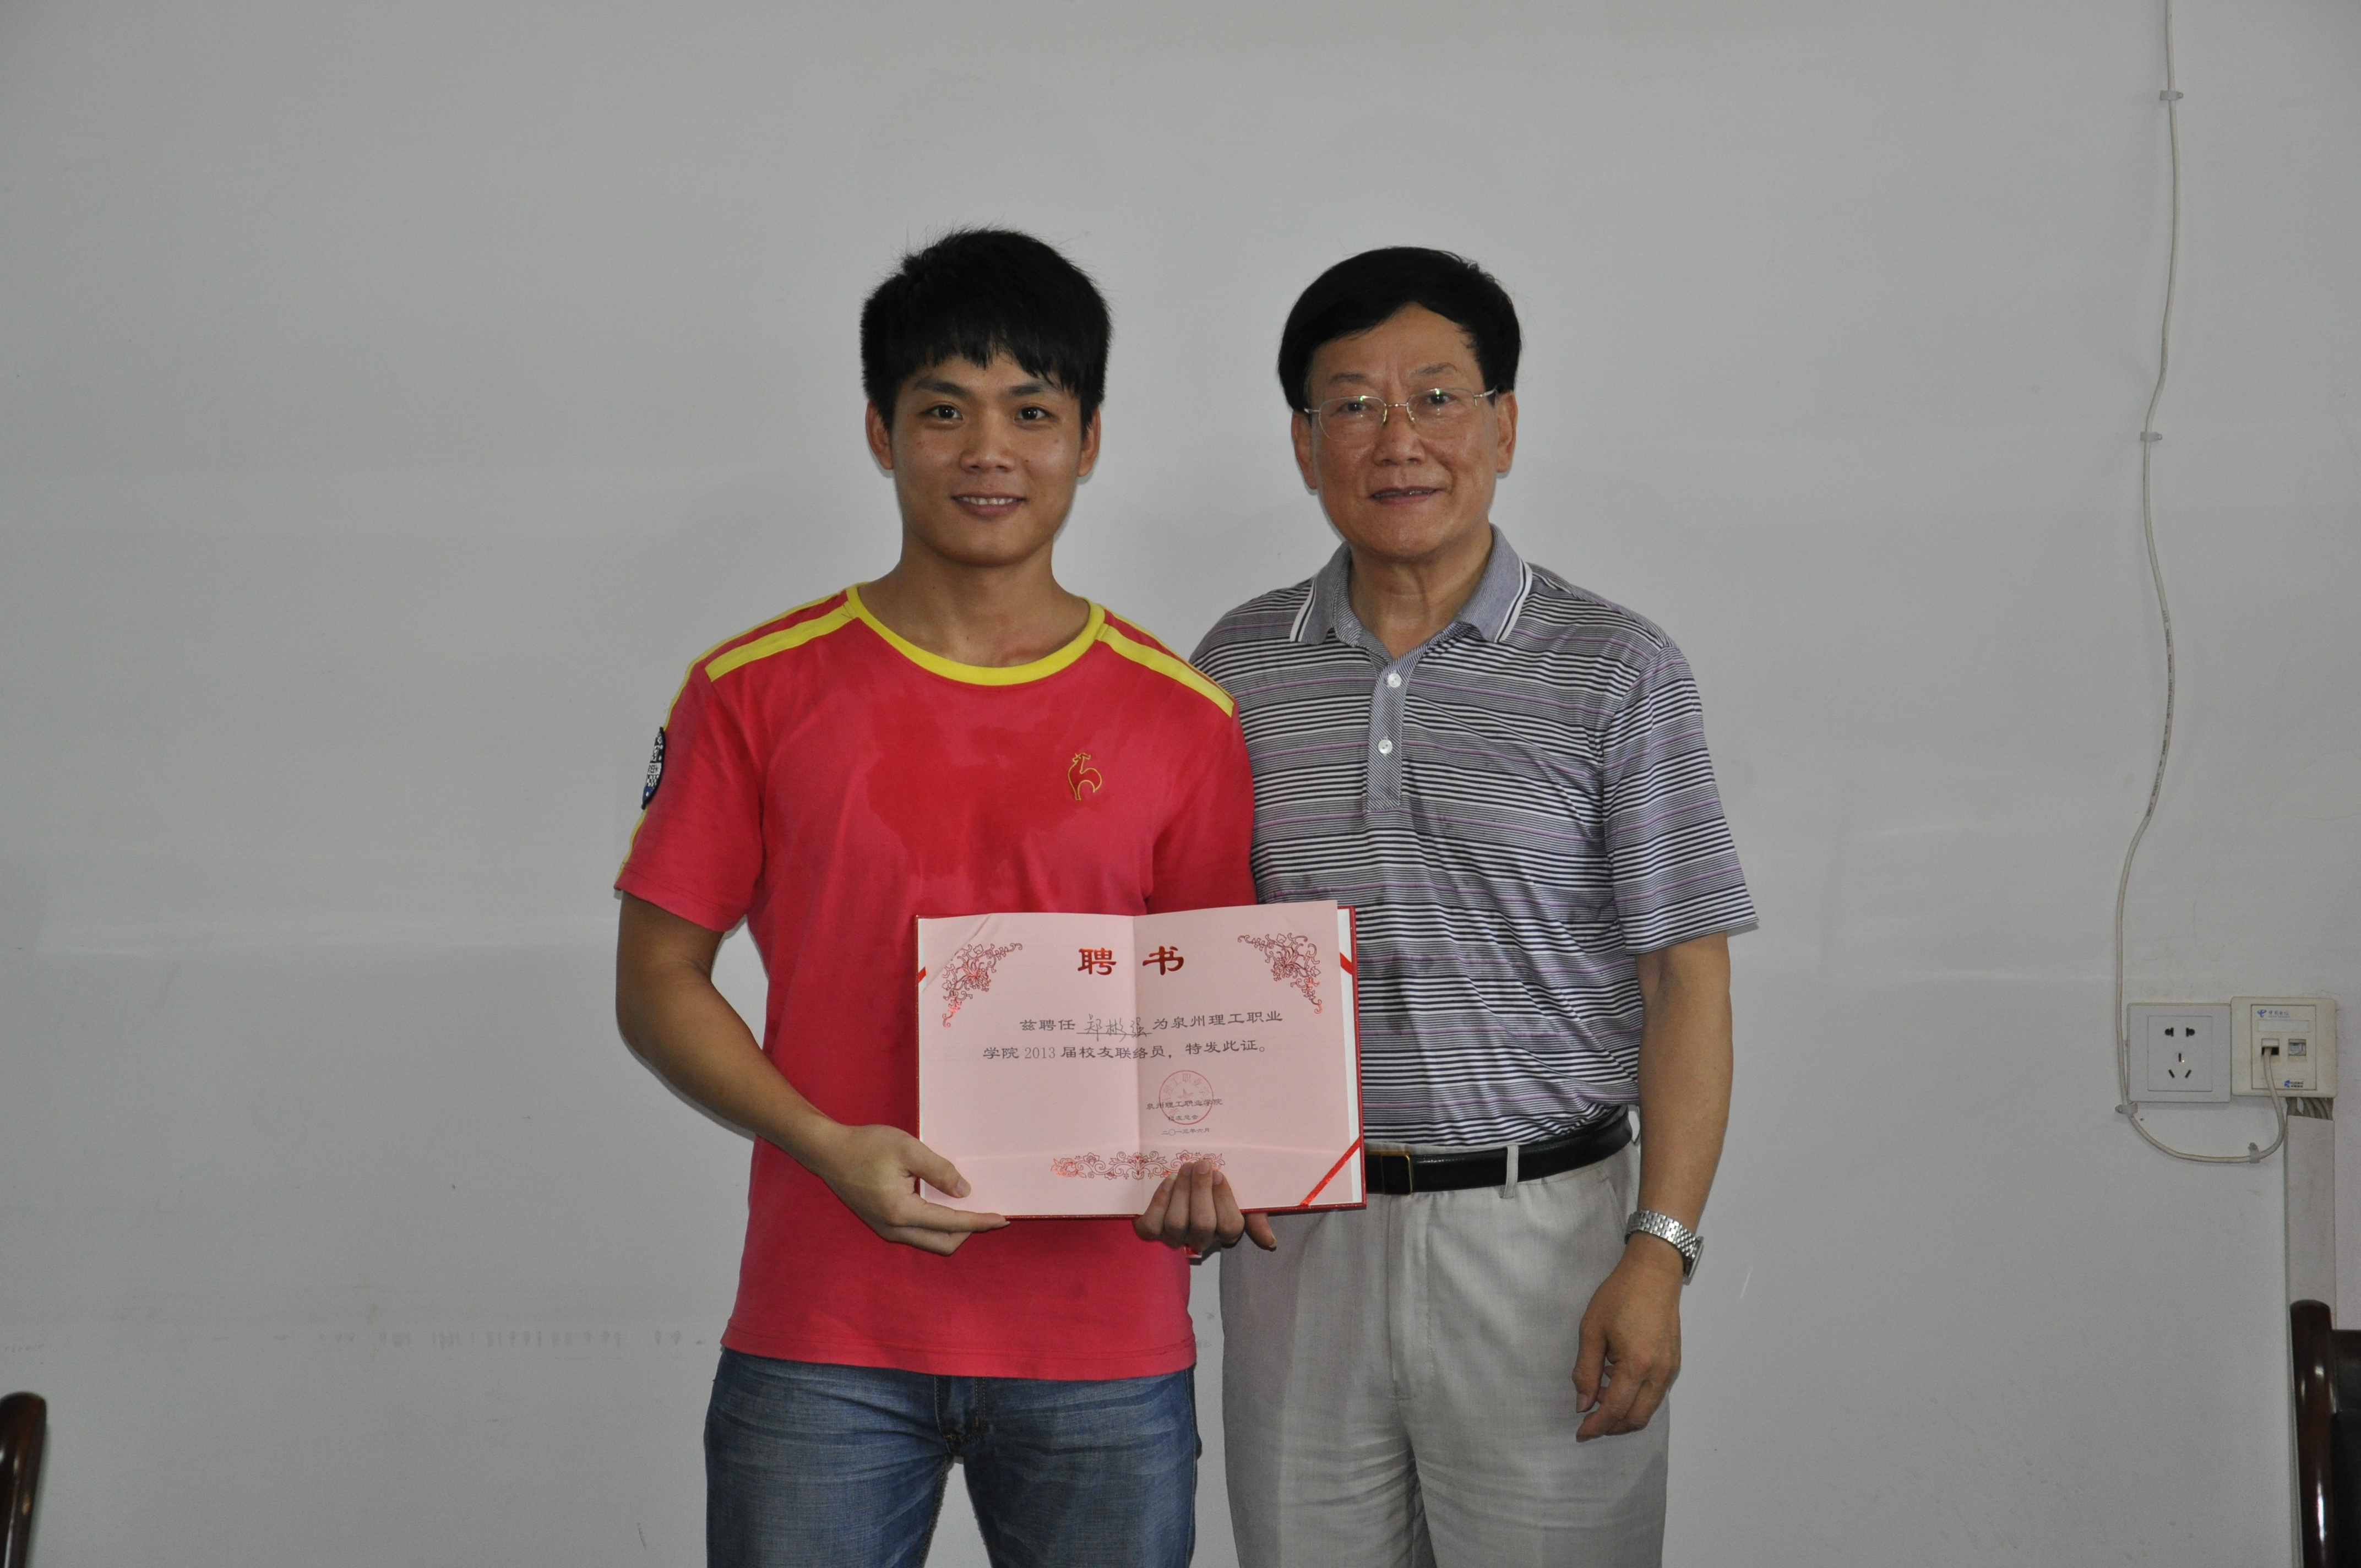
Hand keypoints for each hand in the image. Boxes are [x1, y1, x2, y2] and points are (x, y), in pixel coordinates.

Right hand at [802, 1122, 1008, 1255]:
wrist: (828, 1151)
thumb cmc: (866, 1146)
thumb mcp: (908, 1149)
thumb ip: (938, 1170)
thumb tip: (964, 1192)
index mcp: (901, 1212)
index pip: (950, 1224)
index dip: (979, 1221)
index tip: (1002, 1219)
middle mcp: (893, 1229)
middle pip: (943, 1243)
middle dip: (969, 1231)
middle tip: (987, 1211)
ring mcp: (886, 1229)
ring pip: (930, 1241)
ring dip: (952, 1229)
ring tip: (969, 1207)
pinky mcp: (882, 1223)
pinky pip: (917, 1233)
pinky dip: (936, 1224)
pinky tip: (943, 1204)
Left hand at [1133, 1160, 1278, 1256]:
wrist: (1186, 1176)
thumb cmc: (1217, 1186)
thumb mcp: (1243, 1197)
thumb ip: (1256, 1215)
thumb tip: (1271, 1243)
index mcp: (1224, 1230)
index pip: (1229, 1226)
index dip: (1224, 1200)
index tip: (1219, 1173)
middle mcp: (1199, 1238)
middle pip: (1203, 1224)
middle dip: (1201, 1191)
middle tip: (1202, 1164)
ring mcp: (1173, 1236)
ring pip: (1176, 1224)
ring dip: (1181, 1192)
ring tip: (1185, 1167)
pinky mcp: (1151, 1230)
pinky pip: (1152, 1225)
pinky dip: (1160, 1202)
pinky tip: (1167, 1181)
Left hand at [1572, 1237, 1683, 1439]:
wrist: (1653, 1273)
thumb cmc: (1619, 1295)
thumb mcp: (1591, 1330)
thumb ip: (1585, 1370)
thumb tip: (1583, 1403)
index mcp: (1637, 1364)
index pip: (1616, 1409)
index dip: (1597, 1425)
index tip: (1580, 1433)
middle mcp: (1659, 1372)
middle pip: (1636, 1417)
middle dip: (1612, 1426)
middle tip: (1589, 1420)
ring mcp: (1670, 1369)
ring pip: (1648, 1409)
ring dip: (1624, 1413)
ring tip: (1600, 1395)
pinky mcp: (1673, 1362)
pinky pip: (1655, 1394)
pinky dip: (1636, 1398)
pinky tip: (1616, 1380)